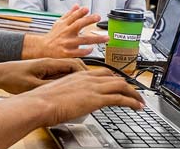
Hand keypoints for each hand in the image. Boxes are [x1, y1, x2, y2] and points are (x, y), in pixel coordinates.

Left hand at [0, 58, 86, 93]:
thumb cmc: (11, 78)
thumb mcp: (31, 85)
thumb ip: (49, 86)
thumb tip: (65, 88)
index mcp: (49, 62)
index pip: (74, 64)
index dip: (85, 72)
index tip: (92, 80)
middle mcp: (49, 61)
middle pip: (74, 65)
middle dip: (85, 72)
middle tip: (93, 81)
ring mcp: (46, 65)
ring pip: (67, 69)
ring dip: (77, 74)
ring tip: (85, 83)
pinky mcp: (42, 70)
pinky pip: (60, 72)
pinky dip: (68, 78)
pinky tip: (68, 85)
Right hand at [21, 69, 144, 126]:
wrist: (40, 103)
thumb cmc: (43, 100)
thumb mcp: (59, 92)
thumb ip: (69, 93)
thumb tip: (71, 101)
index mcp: (79, 75)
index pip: (103, 73)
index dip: (114, 79)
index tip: (120, 84)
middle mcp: (89, 78)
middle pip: (115, 78)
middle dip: (127, 86)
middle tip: (134, 93)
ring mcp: (93, 88)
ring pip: (121, 86)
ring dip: (134, 94)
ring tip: (140, 102)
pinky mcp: (96, 99)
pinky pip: (120, 98)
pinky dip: (131, 102)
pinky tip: (136, 107)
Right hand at [24, 5, 108, 58]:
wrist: (43, 48)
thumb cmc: (53, 35)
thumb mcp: (59, 23)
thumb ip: (69, 14)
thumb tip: (77, 6)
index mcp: (65, 24)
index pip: (73, 16)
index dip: (80, 12)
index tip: (87, 9)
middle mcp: (66, 33)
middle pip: (78, 25)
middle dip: (89, 20)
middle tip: (98, 17)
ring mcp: (67, 43)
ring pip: (83, 40)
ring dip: (95, 39)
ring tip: (106, 37)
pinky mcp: (67, 53)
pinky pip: (78, 52)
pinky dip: (86, 51)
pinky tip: (92, 49)